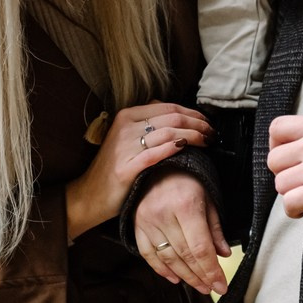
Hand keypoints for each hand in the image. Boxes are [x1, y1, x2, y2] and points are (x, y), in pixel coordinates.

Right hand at [65, 102, 211, 240]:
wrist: (90, 195)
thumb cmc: (114, 168)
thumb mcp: (126, 138)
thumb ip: (146, 122)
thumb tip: (177, 113)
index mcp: (126, 115)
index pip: (169, 107)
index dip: (193, 112)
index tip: (207, 122)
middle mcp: (125, 126)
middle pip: (172, 117)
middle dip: (198, 123)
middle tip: (212, 133)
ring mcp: (125, 146)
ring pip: (169, 133)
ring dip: (194, 136)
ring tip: (207, 142)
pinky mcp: (127, 167)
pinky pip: (157, 153)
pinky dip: (175, 148)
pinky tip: (187, 149)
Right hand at [134, 173, 230, 295]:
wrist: (159, 165)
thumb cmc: (187, 179)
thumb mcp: (208, 198)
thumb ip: (215, 228)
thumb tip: (223, 254)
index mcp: (185, 205)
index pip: (200, 248)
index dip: (211, 271)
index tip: (221, 285)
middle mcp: (163, 214)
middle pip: (184, 256)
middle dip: (201, 276)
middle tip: (212, 288)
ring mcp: (147, 221)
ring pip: (167, 259)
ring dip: (185, 276)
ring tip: (199, 286)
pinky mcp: (137, 225)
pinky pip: (148, 254)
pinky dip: (161, 270)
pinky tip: (174, 278)